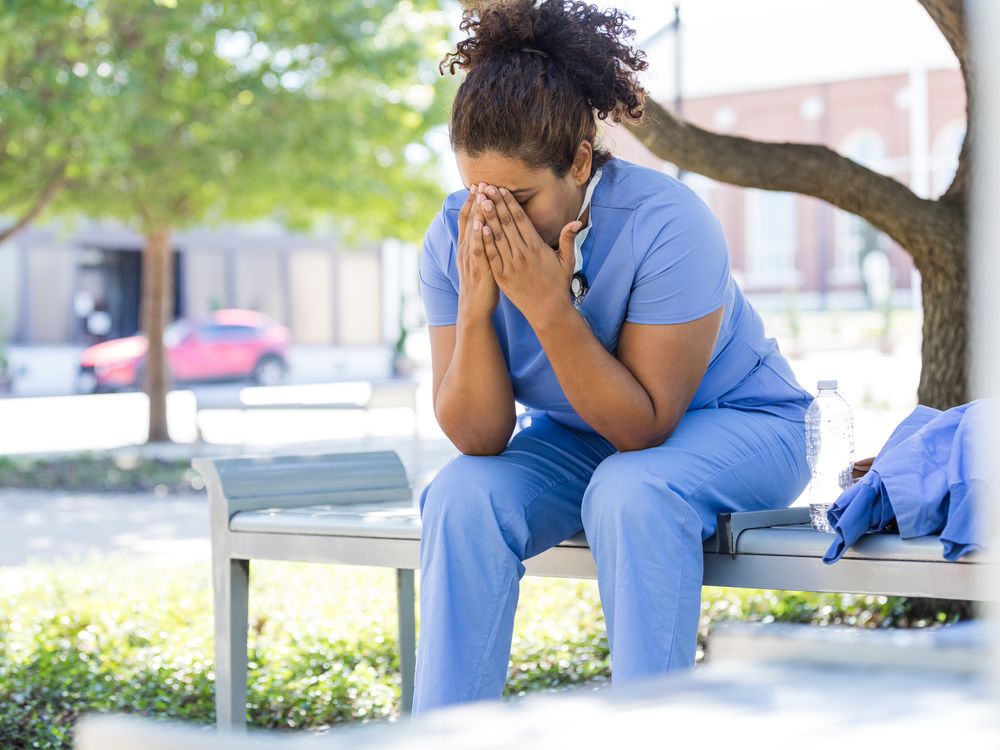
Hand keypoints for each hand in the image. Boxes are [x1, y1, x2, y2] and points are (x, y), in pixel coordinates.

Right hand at [456, 184, 499, 322]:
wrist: (474, 308)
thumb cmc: (480, 283)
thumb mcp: (478, 260)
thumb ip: (480, 243)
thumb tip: (485, 226)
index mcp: (467, 245)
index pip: (468, 218)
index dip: (472, 201)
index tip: (478, 185)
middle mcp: (466, 249)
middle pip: (468, 220)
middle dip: (475, 201)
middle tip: (480, 182)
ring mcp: (471, 259)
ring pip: (472, 232)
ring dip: (477, 214)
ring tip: (481, 197)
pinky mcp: (479, 269)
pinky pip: (478, 251)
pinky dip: (478, 237)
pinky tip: (481, 225)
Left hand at [478, 184, 581, 323]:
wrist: (548, 310)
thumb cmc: (558, 284)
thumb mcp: (567, 261)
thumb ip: (569, 240)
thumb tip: (576, 222)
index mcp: (537, 246)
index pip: (520, 219)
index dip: (509, 202)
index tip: (501, 189)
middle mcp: (523, 253)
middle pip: (506, 223)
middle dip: (495, 203)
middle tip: (485, 186)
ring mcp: (511, 264)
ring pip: (497, 236)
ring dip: (487, 217)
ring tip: (479, 200)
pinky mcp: (502, 276)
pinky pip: (491, 255)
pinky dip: (485, 240)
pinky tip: (478, 227)